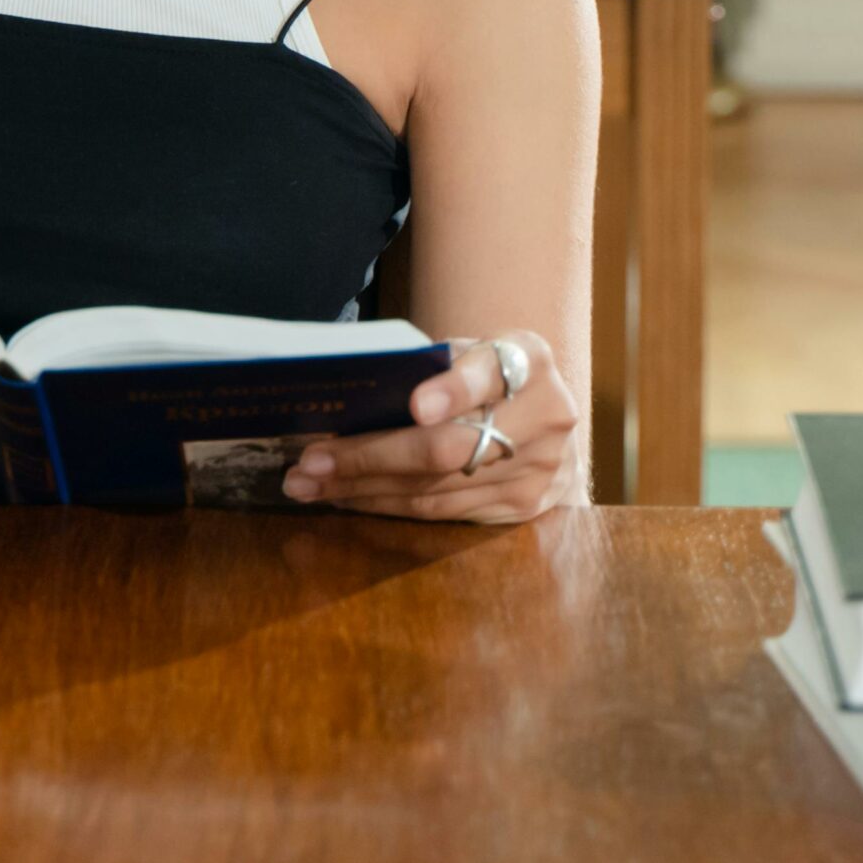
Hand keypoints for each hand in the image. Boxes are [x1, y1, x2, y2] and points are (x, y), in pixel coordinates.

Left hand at [280, 330, 583, 522]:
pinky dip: (388, 505)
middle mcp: (544, 417)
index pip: (490, 372)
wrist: (554, 419)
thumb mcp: (475, 350)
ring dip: (364, 489)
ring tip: (309, 484)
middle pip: (448, 447)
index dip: (452, 391)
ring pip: (436, 489)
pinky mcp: (520, 509)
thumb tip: (353, 392)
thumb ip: (434, 364)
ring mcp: (536, 471)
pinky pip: (442, 512)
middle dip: (371, 457)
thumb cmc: (492, 374)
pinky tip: (348, 497)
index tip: (414, 406)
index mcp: (529, 360)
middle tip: (311, 461)